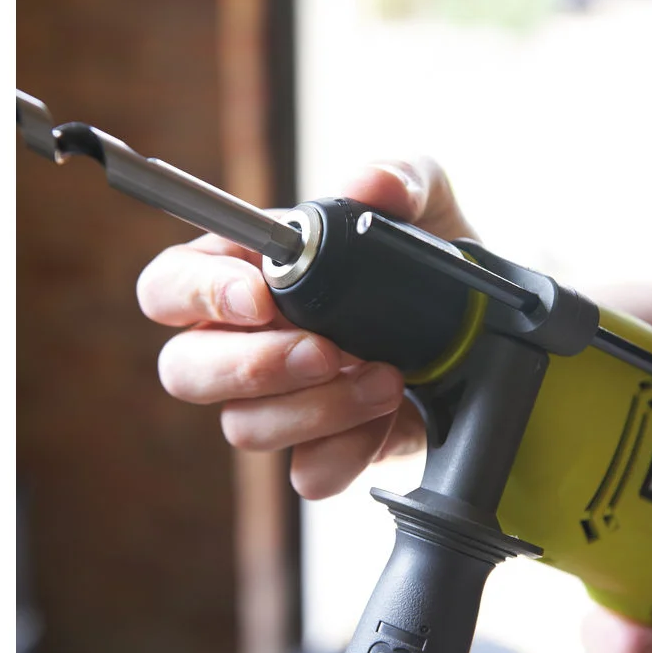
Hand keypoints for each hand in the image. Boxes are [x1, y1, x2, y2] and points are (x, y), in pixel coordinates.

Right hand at [136, 158, 476, 498]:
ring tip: (388, 377)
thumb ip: (400, 179)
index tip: (260, 298)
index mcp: (241, 274)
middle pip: (183, 371)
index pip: (169, 287)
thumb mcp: (426, 204)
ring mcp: (277, 404)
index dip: (197, 295)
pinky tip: (389, 417)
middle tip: (325, 350)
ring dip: (319, 406)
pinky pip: (306, 474)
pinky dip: (349, 450)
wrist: (482, 335)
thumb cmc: (428, 262)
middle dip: (252, 365)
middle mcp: (243, 344)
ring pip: (245, 427)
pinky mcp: (320, 449)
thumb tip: (367, 187)